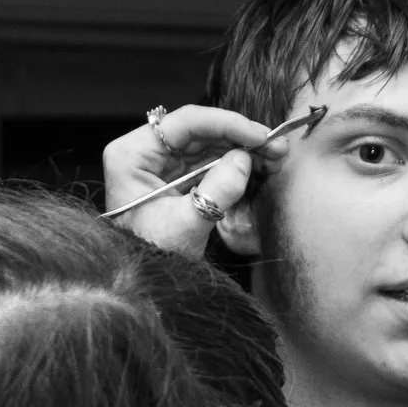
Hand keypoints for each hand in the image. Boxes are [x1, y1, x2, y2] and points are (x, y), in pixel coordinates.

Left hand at [101, 105, 281, 258]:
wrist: (146, 282)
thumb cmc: (152, 256)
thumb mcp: (186, 226)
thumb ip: (216, 192)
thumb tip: (244, 161)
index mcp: (132, 155)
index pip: (184, 124)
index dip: (226, 124)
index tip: (259, 134)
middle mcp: (145, 153)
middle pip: (200, 131)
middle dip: (241, 137)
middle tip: (276, 145)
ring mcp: (162, 165)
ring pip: (209, 145)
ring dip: (244, 150)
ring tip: (276, 157)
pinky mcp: (177, 179)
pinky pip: (211, 163)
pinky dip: (237, 164)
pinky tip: (262, 167)